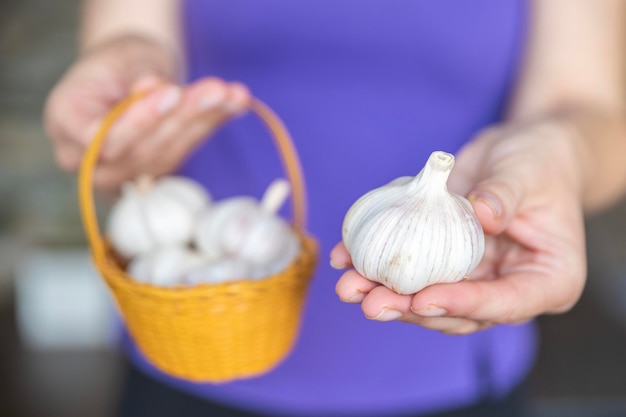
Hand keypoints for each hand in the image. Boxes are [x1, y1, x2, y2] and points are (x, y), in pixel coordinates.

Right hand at [44, 35, 249, 191]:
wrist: (128, 71)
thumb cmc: (117, 62)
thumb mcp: (121, 59)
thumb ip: (137, 78)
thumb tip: (159, 91)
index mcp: (65, 125)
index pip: (103, 138)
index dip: (140, 120)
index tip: (171, 93)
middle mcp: (91, 160)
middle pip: (142, 149)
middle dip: (183, 117)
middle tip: (216, 90)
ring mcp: (125, 171)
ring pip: (170, 153)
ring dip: (205, 120)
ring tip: (231, 94)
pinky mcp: (156, 169)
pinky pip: (187, 149)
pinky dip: (213, 123)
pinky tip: (235, 104)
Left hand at [332, 119, 587, 334]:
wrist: (519, 153)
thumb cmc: (539, 161)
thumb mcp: (528, 171)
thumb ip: (505, 194)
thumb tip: (482, 215)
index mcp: (547, 279)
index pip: (506, 303)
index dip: (463, 305)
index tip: (423, 299)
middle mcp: (507, 286)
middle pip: (459, 311)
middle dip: (411, 308)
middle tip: (372, 303)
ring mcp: (473, 278)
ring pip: (428, 297)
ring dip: (386, 295)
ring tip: (349, 286)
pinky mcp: (444, 261)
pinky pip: (411, 269)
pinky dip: (377, 266)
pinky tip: (345, 258)